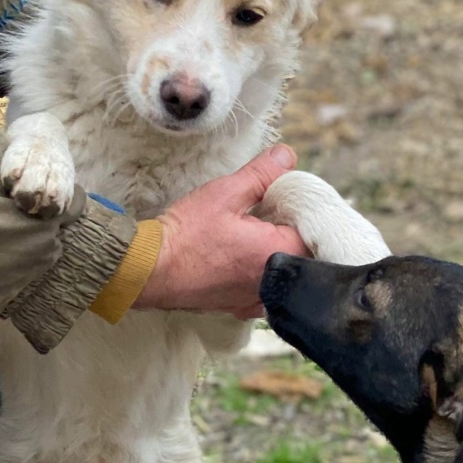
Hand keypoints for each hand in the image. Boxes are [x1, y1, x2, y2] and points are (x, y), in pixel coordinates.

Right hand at [134, 146, 309, 316]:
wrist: (149, 271)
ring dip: (272, 251)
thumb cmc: (185, 236)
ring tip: (250, 231)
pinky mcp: (239, 306)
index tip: (283, 199)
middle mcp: (272, 283)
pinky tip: (237, 254)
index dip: (301, 212)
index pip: (313, 232)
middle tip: (266, 211)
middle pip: (300, 254)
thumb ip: (262, 174)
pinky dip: (256, 270)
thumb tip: (287, 156)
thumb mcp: (225, 194)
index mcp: (278, 254)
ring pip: (280, 271)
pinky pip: (261, 287)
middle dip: (287, 230)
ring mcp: (255, 299)